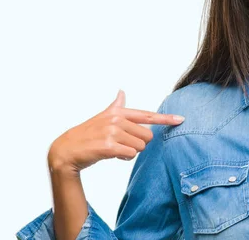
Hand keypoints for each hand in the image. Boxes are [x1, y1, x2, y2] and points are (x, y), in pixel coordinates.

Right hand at [47, 90, 184, 175]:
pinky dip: (124, 158)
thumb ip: (116, 106)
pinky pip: (130, 155)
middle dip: (137, 144)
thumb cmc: (88, 134)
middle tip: (120, 144)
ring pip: (140, 147)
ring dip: (129, 152)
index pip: (147, 115)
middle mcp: (116, 119)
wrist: (67, 150)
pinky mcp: (108, 146)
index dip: (166, 119)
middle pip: (147, 136)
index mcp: (118, 112)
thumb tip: (121, 91)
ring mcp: (112, 132)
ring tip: (114, 149)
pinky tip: (112, 155)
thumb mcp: (102, 117)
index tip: (181, 119)